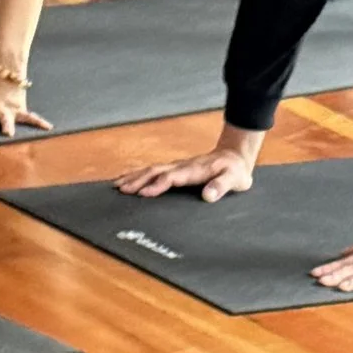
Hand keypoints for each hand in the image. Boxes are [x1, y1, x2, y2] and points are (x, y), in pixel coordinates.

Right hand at [116, 145, 252, 200]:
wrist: (234, 156)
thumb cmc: (235, 171)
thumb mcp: (234, 179)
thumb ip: (221, 186)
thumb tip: (207, 196)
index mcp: (193, 171)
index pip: (171, 178)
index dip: (157, 185)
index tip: (144, 194)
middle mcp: (181, 167)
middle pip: (155, 172)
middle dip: (137, 180)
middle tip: (121, 190)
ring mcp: (177, 167)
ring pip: (151, 170)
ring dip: (134, 177)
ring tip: (118, 185)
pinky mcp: (176, 169)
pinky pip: (155, 171)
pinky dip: (140, 175)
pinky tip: (130, 179)